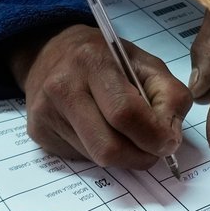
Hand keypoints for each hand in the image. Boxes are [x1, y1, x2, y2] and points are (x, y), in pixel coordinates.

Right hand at [8, 24, 191, 168]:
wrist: (50, 52)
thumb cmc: (105, 57)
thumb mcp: (145, 62)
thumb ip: (169, 94)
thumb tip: (170, 137)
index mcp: (94, 62)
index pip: (126, 113)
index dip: (153, 135)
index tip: (169, 142)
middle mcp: (64, 87)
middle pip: (109, 147)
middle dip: (140, 155)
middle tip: (154, 149)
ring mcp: (46, 113)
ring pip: (96, 158)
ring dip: (124, 157)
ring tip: (130, 137)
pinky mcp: (39, 133)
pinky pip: (81, 158)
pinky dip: (102, 153)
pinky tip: (102, 131)